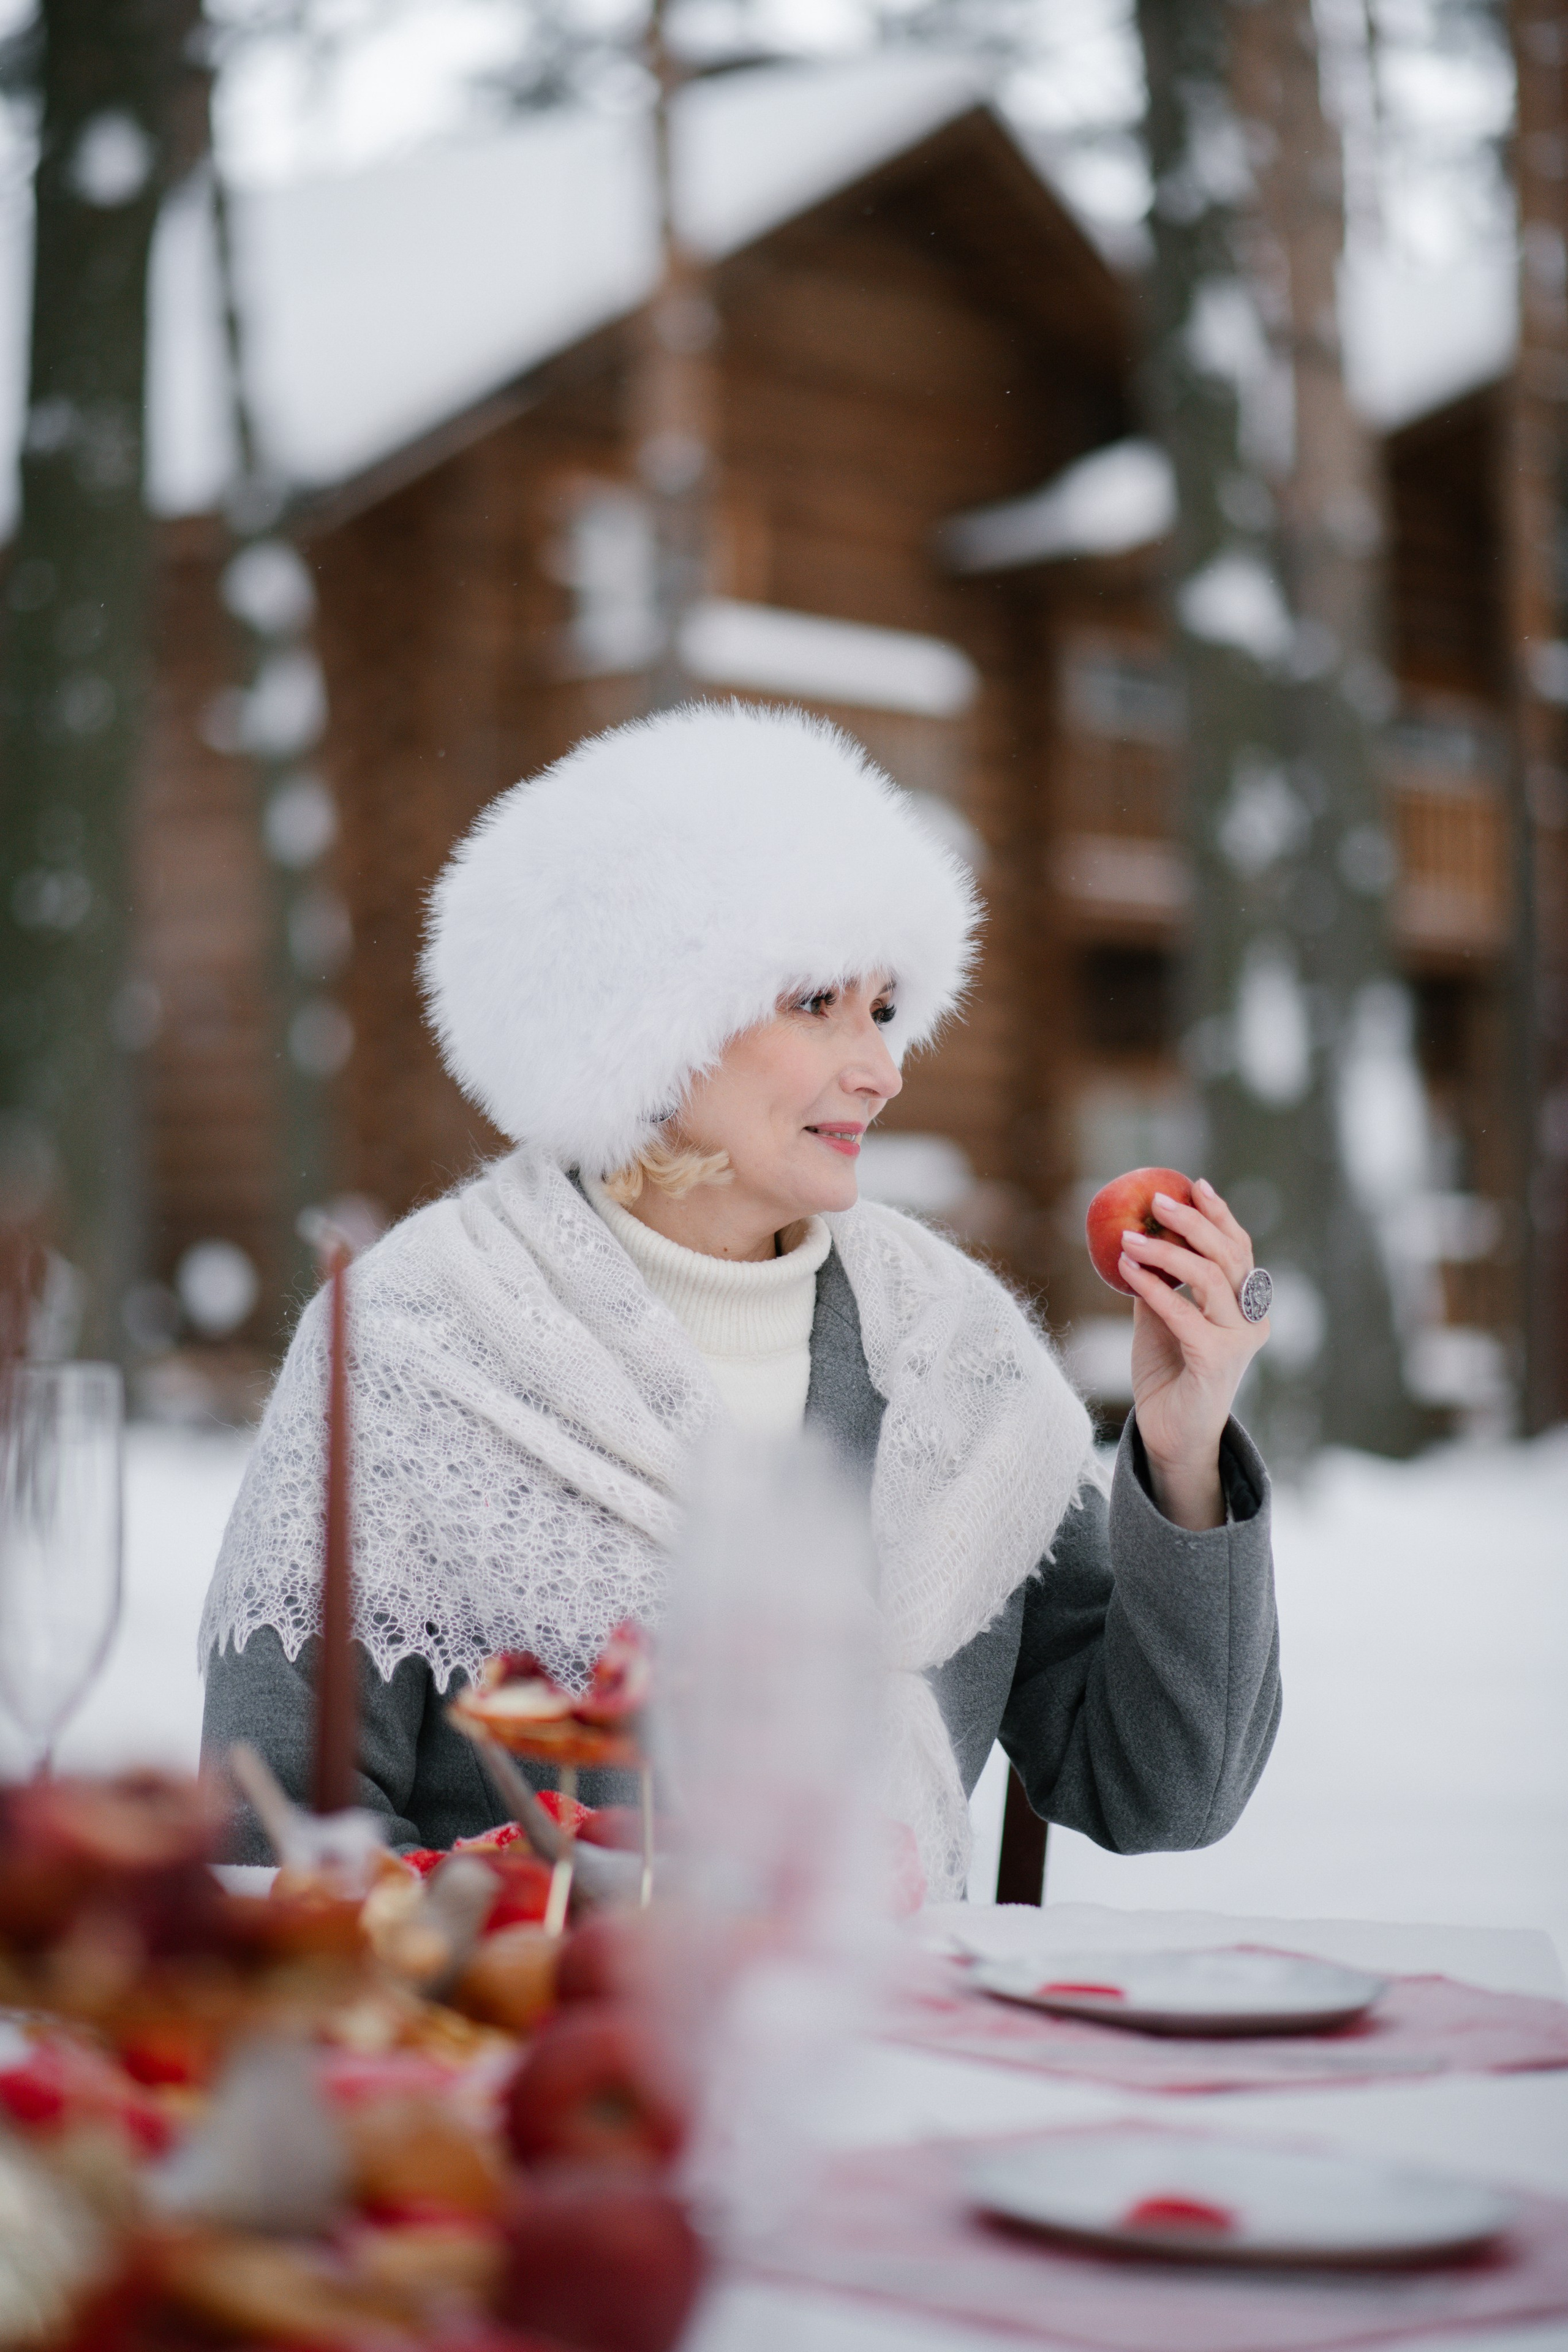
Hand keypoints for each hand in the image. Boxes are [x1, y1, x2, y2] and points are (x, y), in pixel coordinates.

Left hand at [1118, 1178, 1269, 1530]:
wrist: (1171, 1432)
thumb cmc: (1168, 1372)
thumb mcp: (1162, 1316)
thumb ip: (1161, 1281)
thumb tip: (1139, 1236)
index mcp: (1245, 1305)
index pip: (1239, 1249)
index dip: (1219, 1214)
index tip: (1194, 1185)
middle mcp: (1251, 1320)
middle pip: (1229, 1256)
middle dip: (1194, 1221)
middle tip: (1157, 1200)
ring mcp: (1239, 1341)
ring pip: (1209, 1278)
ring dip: (1165, 1251)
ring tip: (1128, 1237)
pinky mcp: (1217, 1361)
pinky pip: (1184, 1313)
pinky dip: (1153, 1287)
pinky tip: (1127, 1271)